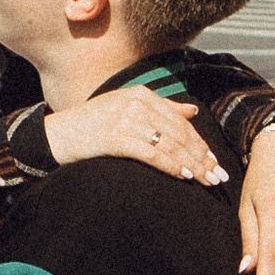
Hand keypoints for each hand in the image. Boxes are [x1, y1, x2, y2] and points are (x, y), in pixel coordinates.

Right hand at [42, 90, 227, 184]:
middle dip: (201, 157)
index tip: (213, 161)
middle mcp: (136, 103)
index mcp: (141, 94)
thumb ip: (161, 108)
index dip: (199, 142)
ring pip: (170, 145)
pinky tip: (185, 176)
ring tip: (207, 180)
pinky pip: (153, 154)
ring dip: (192, 165)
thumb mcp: (126, 108)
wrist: (56, 135)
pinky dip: (172, 166)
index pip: (179, 121)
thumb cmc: (91, 125)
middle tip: (218, 176)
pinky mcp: (117, 137)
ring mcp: (126, 119)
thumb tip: (192, 112)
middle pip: (179, 133)